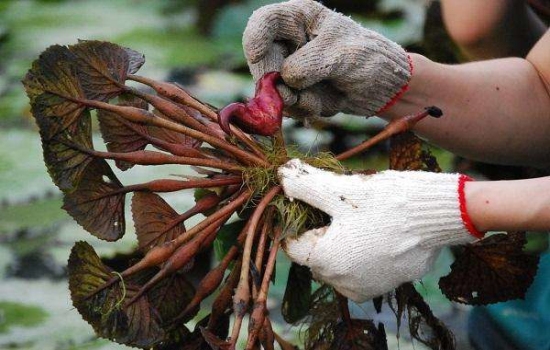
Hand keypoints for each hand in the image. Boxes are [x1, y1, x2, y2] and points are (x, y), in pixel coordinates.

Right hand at [243, 0, 411, 118]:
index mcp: (300, 19)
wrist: (384, 88)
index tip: (256, 56)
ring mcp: (291, 68)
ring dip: (292, 100)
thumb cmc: (369, 59)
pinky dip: (303, 108)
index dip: (254, 38)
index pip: (265, 21)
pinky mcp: (295, 92)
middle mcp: (291, 42)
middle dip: (273, 81)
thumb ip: (311, 64)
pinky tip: (322, 104)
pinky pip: (286, 104)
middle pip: (262, 60)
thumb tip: (284, 80)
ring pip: (272, 88)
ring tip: (317, 100)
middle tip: (290, 96)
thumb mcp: (343, 56)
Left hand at [278, 159, 480, 301]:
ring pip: (336, 263)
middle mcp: (341, 282)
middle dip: (319, 230)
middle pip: (314, 254)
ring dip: (339, 242)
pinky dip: (359, 253)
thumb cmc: (388, 201)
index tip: (310, 201)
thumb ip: (305, 184)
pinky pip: (358, 270)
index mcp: (325, 260)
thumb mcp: (341, 189)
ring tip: (358, 217)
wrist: (440, 215)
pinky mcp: (385, 285)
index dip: (297, 219)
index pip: (292, 243)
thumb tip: (281, 176)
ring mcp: (365, 287)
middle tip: (338, 205)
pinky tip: (374, 232)